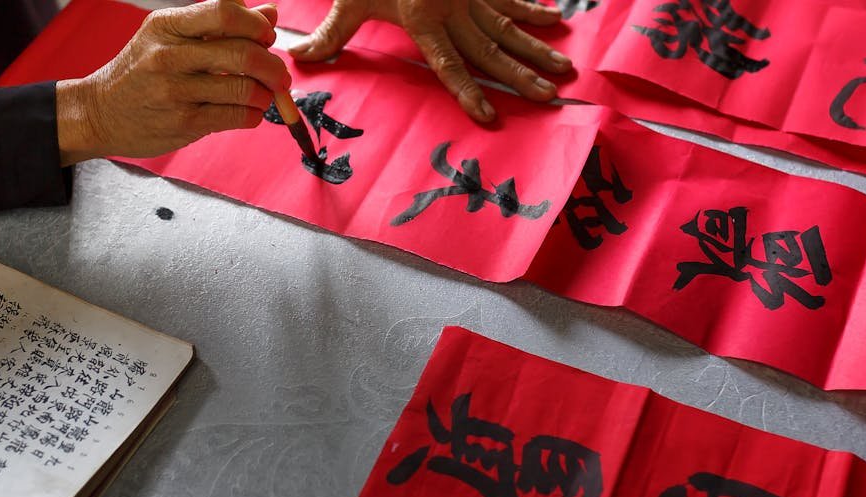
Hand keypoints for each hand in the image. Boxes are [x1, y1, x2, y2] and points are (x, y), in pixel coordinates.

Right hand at [56, 0, 289, 164]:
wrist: (101, 112)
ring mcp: (176, 92)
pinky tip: (248, 112)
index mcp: (168, 26)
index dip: (256, 25)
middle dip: (272, 66)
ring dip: (266, 94)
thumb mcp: (171, 37)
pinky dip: (253, 115)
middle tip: (279, 75)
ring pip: (244, 89)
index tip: (267, 36)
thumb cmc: (142, 70)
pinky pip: (236, 117)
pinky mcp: (184, 123)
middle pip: (242, 54)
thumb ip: (220, 25)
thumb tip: (269, 14)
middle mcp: (169, 56)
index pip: (224, 13)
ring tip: (263, 96)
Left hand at [288, 0, 571, 122]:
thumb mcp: (348, 0)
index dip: (468, 92)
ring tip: (564, 67)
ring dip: (536, 48)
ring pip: (508, 25)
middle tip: (548, 98)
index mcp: (422, 21)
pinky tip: (554, 20)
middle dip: (521, 75)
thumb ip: (330, 34)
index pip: (448, 65)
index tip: (489, 116)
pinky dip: (531, 9)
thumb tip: (300, 62)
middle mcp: (452, 10)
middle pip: (490, 50)